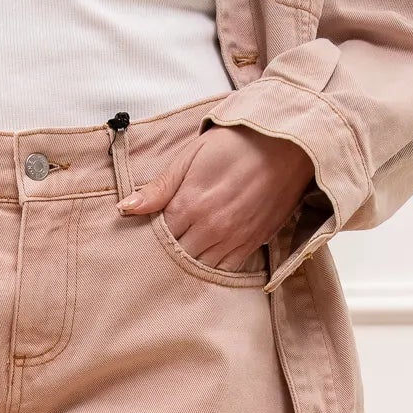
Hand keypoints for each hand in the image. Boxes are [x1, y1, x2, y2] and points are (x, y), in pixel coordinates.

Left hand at [118, 127, 314, 271]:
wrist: (287, 144)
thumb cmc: (236, 142)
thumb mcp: (191, 155)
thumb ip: (159, 187)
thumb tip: (126, 208)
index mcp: (189, 204)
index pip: (157, 236)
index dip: (149, 235)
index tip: (145, 232)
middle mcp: (209, 228)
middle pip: (175, 257)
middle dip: (165, 254)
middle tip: (160, 249)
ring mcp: (232, 239)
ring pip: (198, 268)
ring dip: (187, 265)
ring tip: (181, 256)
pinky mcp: (251, 245)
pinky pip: (225, 271)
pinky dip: (212, 269)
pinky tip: (204, 261)